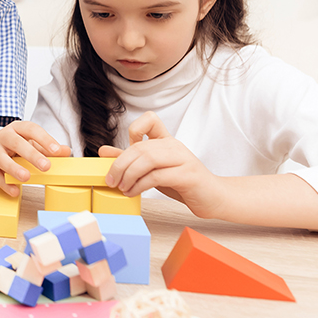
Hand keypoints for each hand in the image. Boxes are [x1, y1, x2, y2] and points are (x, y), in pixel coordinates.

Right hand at [0, 121, 72, 197]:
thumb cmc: (18, 146)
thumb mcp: (34, 143)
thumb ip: (49, 148)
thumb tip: (66, 151)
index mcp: (18, 128)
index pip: (32, 130)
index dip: (45, 139)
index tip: (57, 151)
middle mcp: (4, 136)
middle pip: (16, 143)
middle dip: (31, 155)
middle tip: (46, 166)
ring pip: (0, 158)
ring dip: (13, 168)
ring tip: (26, 178)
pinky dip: (4, 184)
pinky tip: (15, 191)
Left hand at [98, 112, 226, 218]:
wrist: (214, 198)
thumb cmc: (182, 183)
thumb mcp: (152, 169)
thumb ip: (130, 159)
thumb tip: (103, 151)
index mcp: (166, 141)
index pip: (151, 119)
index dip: (134, 129)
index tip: (126, 150)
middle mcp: (174, 146)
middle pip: (140, 147)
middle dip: (120, 164)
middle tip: (111, 180)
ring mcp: (182, 159)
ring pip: (147, 159)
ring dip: (129, 176)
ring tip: (122, 188)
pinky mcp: (187, 175)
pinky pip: (157, 176)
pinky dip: (140, 185)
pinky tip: (133, 192)